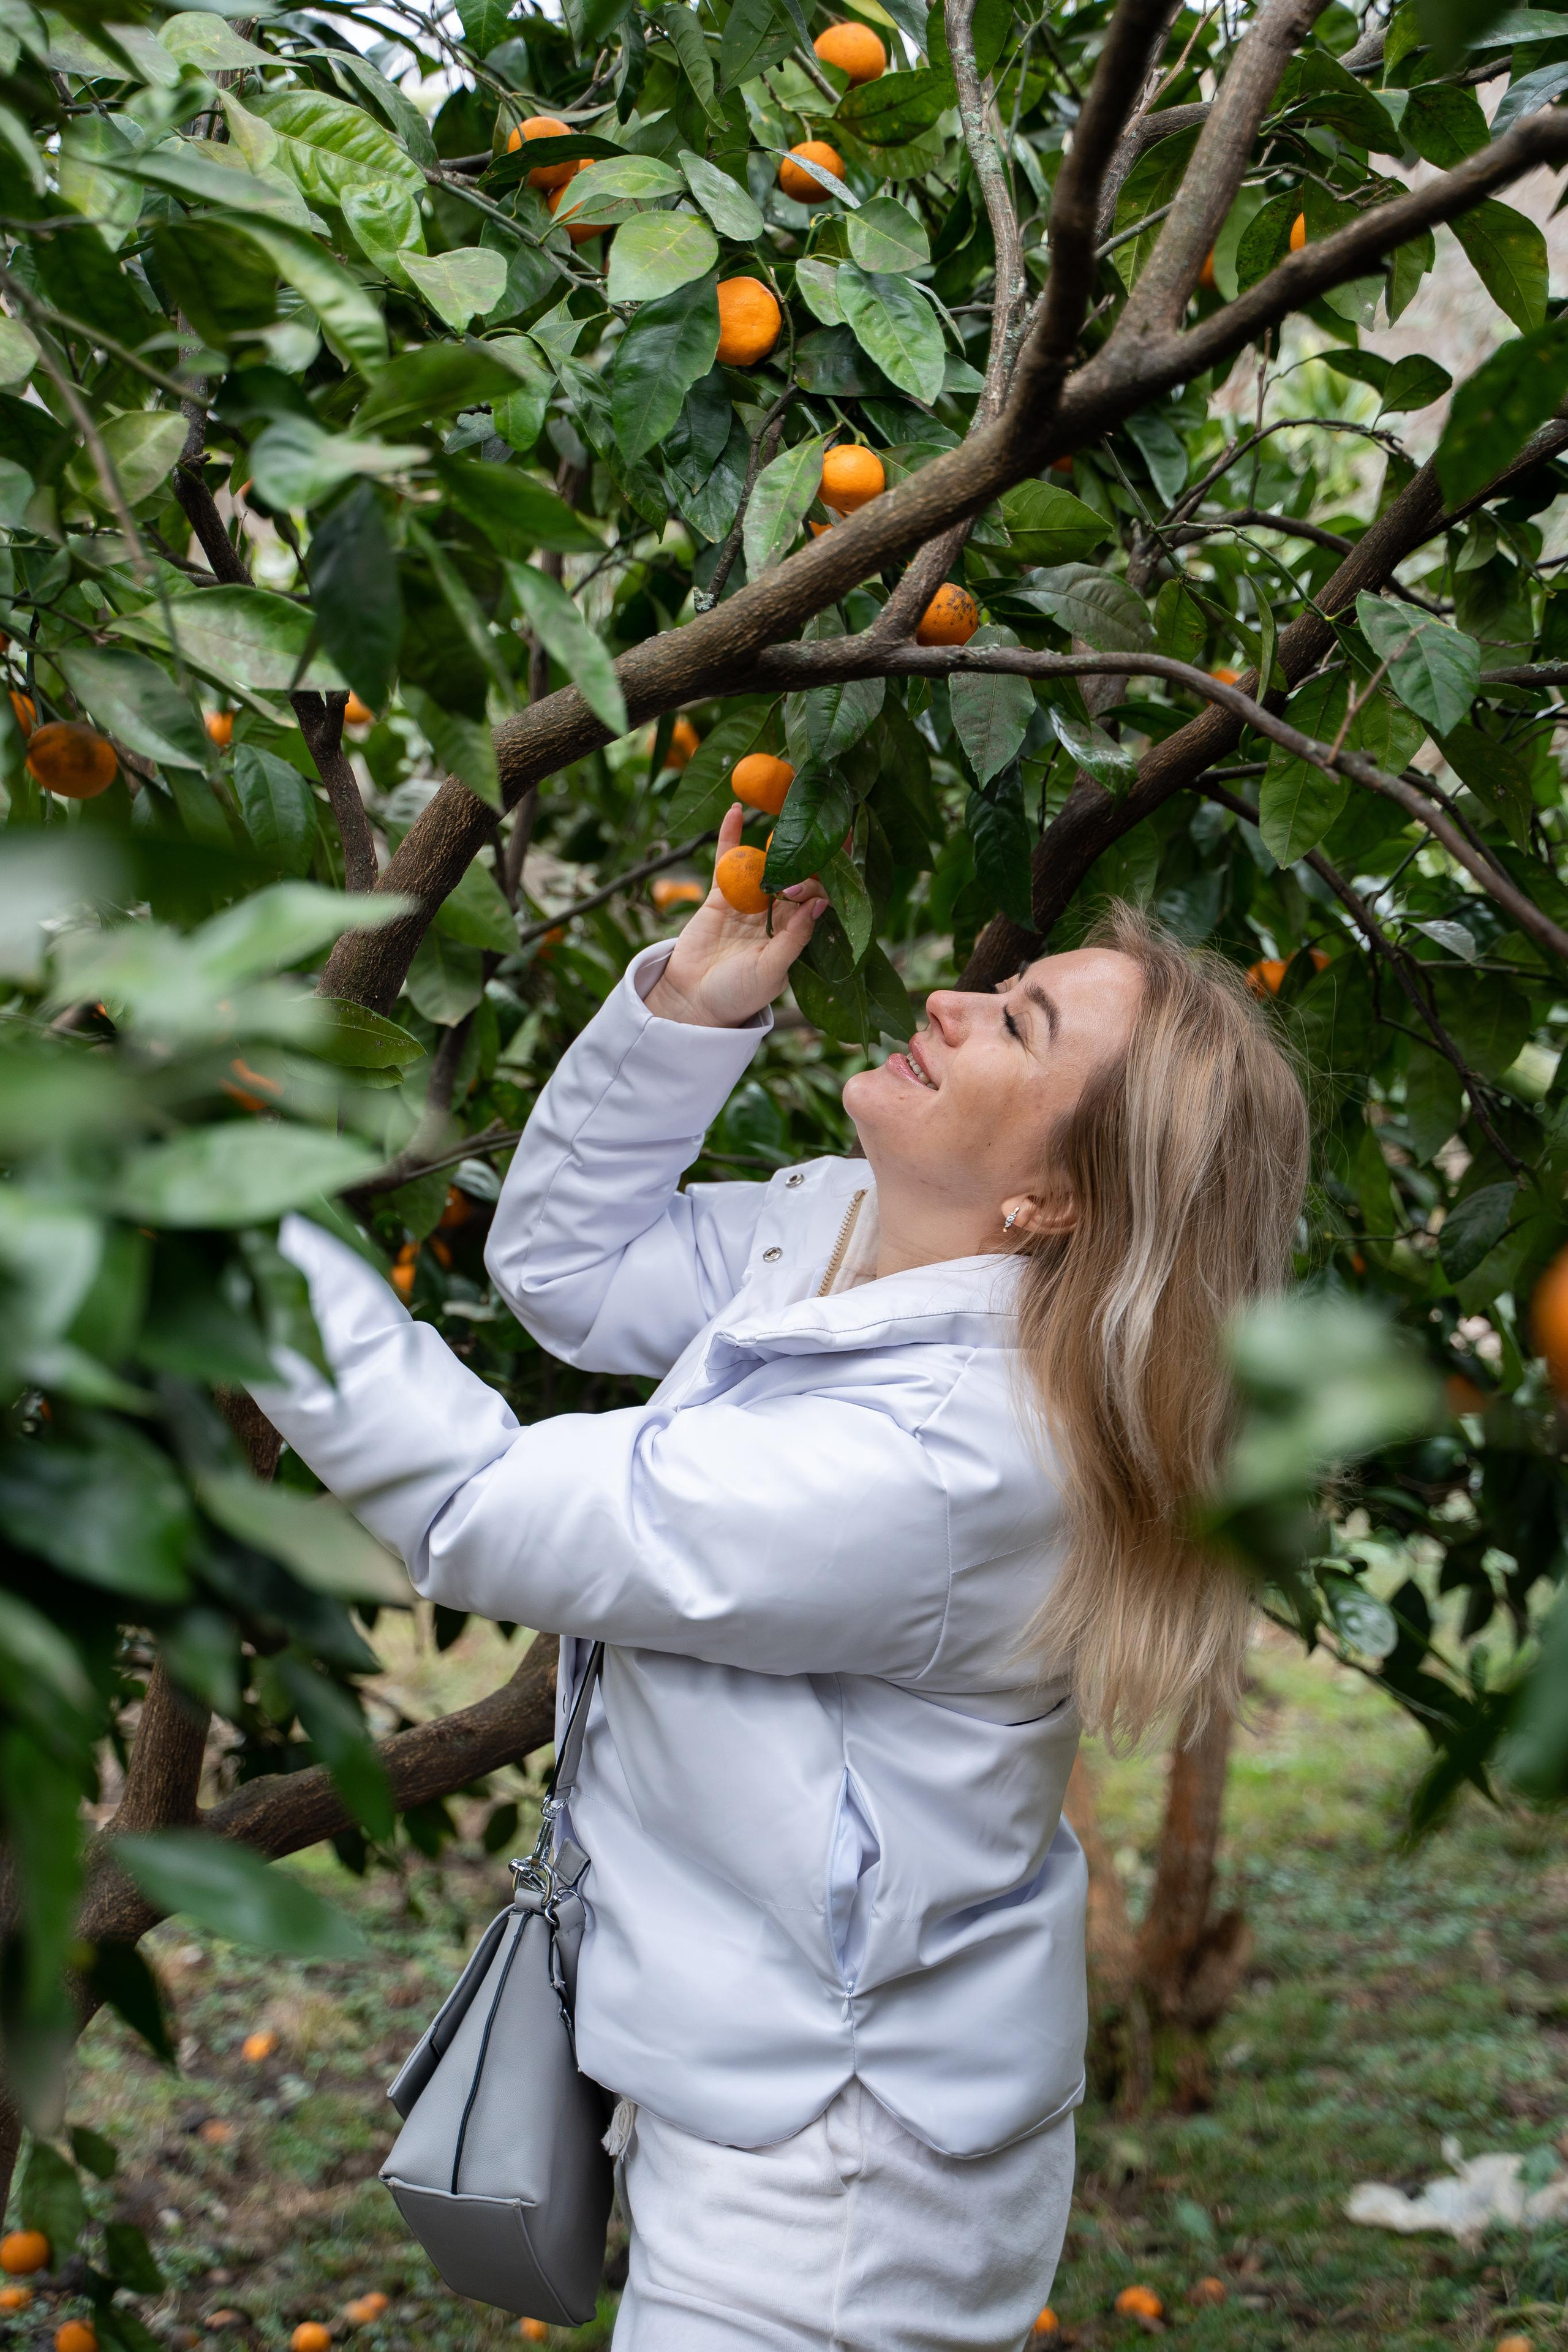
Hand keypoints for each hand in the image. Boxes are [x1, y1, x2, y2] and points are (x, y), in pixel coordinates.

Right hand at [644, 805, 828, 1027]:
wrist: (694, 1003)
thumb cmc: (738, 995)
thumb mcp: (771, 971)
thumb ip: (795, 939)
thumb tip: (821, 903)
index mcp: (797, 931)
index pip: (816, 896)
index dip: (818, 881)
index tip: (813, 873)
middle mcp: (778, 912)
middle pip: (795, 873)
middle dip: (802, 853)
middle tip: (805, 830)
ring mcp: (749, 901)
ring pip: (765, 862)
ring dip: (774, 837)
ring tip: (785, 807)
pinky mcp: (721, 895)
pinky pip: (727, 861)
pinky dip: (731, 836)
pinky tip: (736, 811)